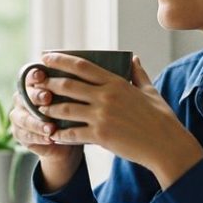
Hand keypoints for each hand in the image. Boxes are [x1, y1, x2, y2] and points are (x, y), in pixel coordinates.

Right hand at [9, 67, 82, 192]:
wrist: (73, 136)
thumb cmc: (82, 108)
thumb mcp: (87, 93)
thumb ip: (93, 78)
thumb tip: (124, 60)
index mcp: (37, 82)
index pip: (32, 74)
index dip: (36, 74)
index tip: (44, 73)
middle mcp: (26, 96)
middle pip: (26, 94)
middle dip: (37, 96)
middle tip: (47, 98)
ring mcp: (21, 115)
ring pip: (24, 117)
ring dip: (37, 121)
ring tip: (50, 126)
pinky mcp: (22, 134)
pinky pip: (27, 135)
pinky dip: (38, 137)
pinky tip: (49, 138)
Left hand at [35, 53, 202, 188]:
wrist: (166, 145)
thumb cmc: (160, 118)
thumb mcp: (149, 91)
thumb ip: (138, 73)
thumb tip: (133, 58)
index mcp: (116, 83)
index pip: (82, 66)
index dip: (60, 60)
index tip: (45, 57)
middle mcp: (106, 97)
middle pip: (68, 85)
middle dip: (48, 83)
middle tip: (36, 83)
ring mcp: (102, 116)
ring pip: (66, 108)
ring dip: (50, 108)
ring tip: (40, 108)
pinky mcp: (100, 136)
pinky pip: (73, 133)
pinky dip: (60, 133)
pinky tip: (53, 134)